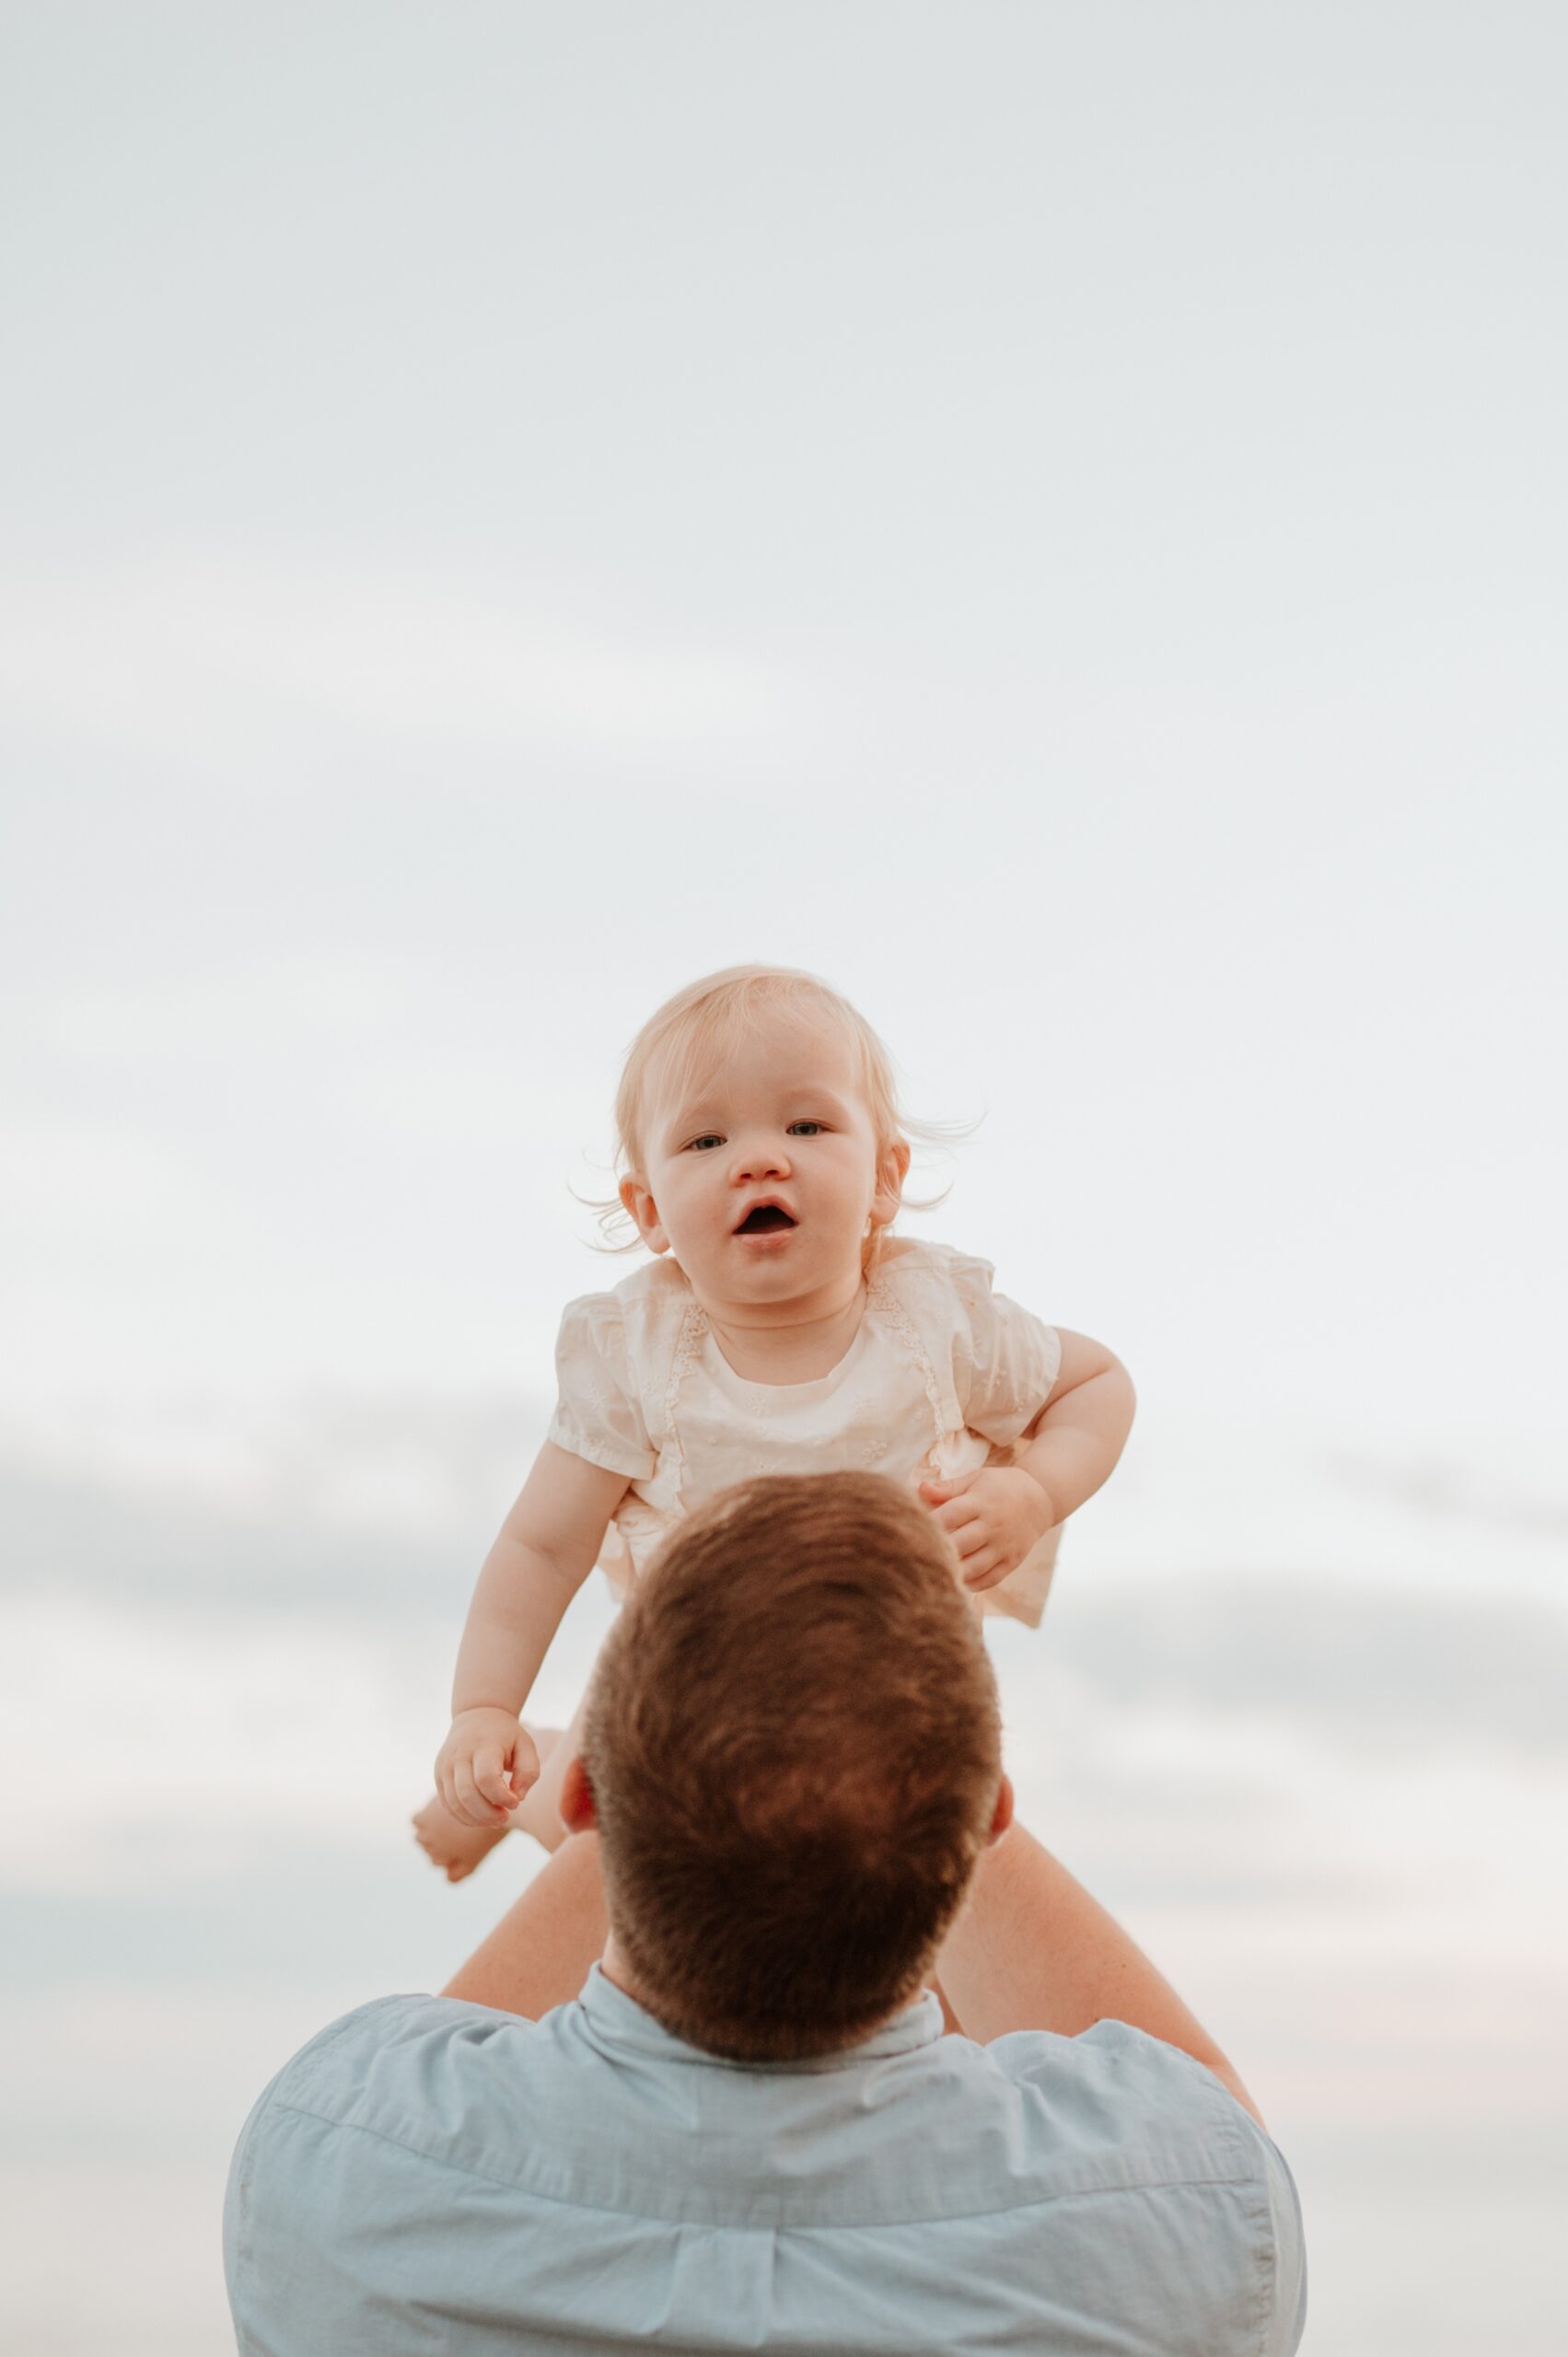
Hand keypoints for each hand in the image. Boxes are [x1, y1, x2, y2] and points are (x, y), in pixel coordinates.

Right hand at [434, 1708, 540, 1827]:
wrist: (476, 1715)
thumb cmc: (506, 1736)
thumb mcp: (526, 1746)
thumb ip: (528, 1772)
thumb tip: (518, 1798)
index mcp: (483, 1745)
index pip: (486, 1778)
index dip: (501, 1797)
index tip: (516, 1802)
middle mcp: (459, 1755)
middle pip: (467, 1795)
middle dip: (488, 1814)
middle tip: (505, 1816)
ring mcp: (445, 1766)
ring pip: (455, 1804)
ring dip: (476, 1819)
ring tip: (495, 1819)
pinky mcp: (438, 1776)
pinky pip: (448, 1805)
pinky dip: (464, 1817)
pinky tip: (481, 1817)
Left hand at [918, 1467, 1055, 1592]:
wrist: (1040, 1499)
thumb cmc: (999, 1487)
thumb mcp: (975, 1479)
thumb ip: (947, 1487)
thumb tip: (919, 1489)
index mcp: (981, 1502)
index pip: (950, 1516)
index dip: (929, 1525)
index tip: (911, 1531)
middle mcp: (993, 1525)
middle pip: (960, 1544)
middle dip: (937, 1551)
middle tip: (916, 1557)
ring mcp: (1004, 1546)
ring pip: (973, 1566)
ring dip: (952, 1572)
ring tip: (934, 1572)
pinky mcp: (1012, 1561)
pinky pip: (990, 1579)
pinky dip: (972, 1584)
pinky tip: (956, 1581)